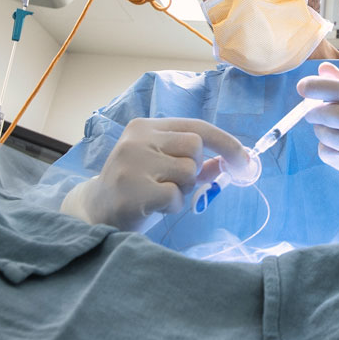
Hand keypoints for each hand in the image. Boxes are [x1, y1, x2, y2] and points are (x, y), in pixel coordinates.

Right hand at [60, 117, 250, 230]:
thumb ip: (191, 161)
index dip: (225, 142)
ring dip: (182, 190)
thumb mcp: (161, 168)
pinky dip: (173, 205)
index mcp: (146, 128)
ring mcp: (133, 162)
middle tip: (175, 184)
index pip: (196, 126)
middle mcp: (138, 139)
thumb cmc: (136, 188)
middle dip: (194, 169)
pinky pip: (175, 195)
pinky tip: (154, 207)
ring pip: (188, 170)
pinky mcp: (133, 189)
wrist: (95, 213)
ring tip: (160, 195)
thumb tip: (227, 161)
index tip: (243, 160)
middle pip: (195, 146)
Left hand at [298, 62, 338, 202]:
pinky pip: (332, 157)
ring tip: (326, 126)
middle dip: (316, 111)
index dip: (323, 88)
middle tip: (309, 110)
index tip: (303, 86)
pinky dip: (326, 147)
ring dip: (320, 129)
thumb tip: (323, 70)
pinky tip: (336, 144)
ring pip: (332, 139)